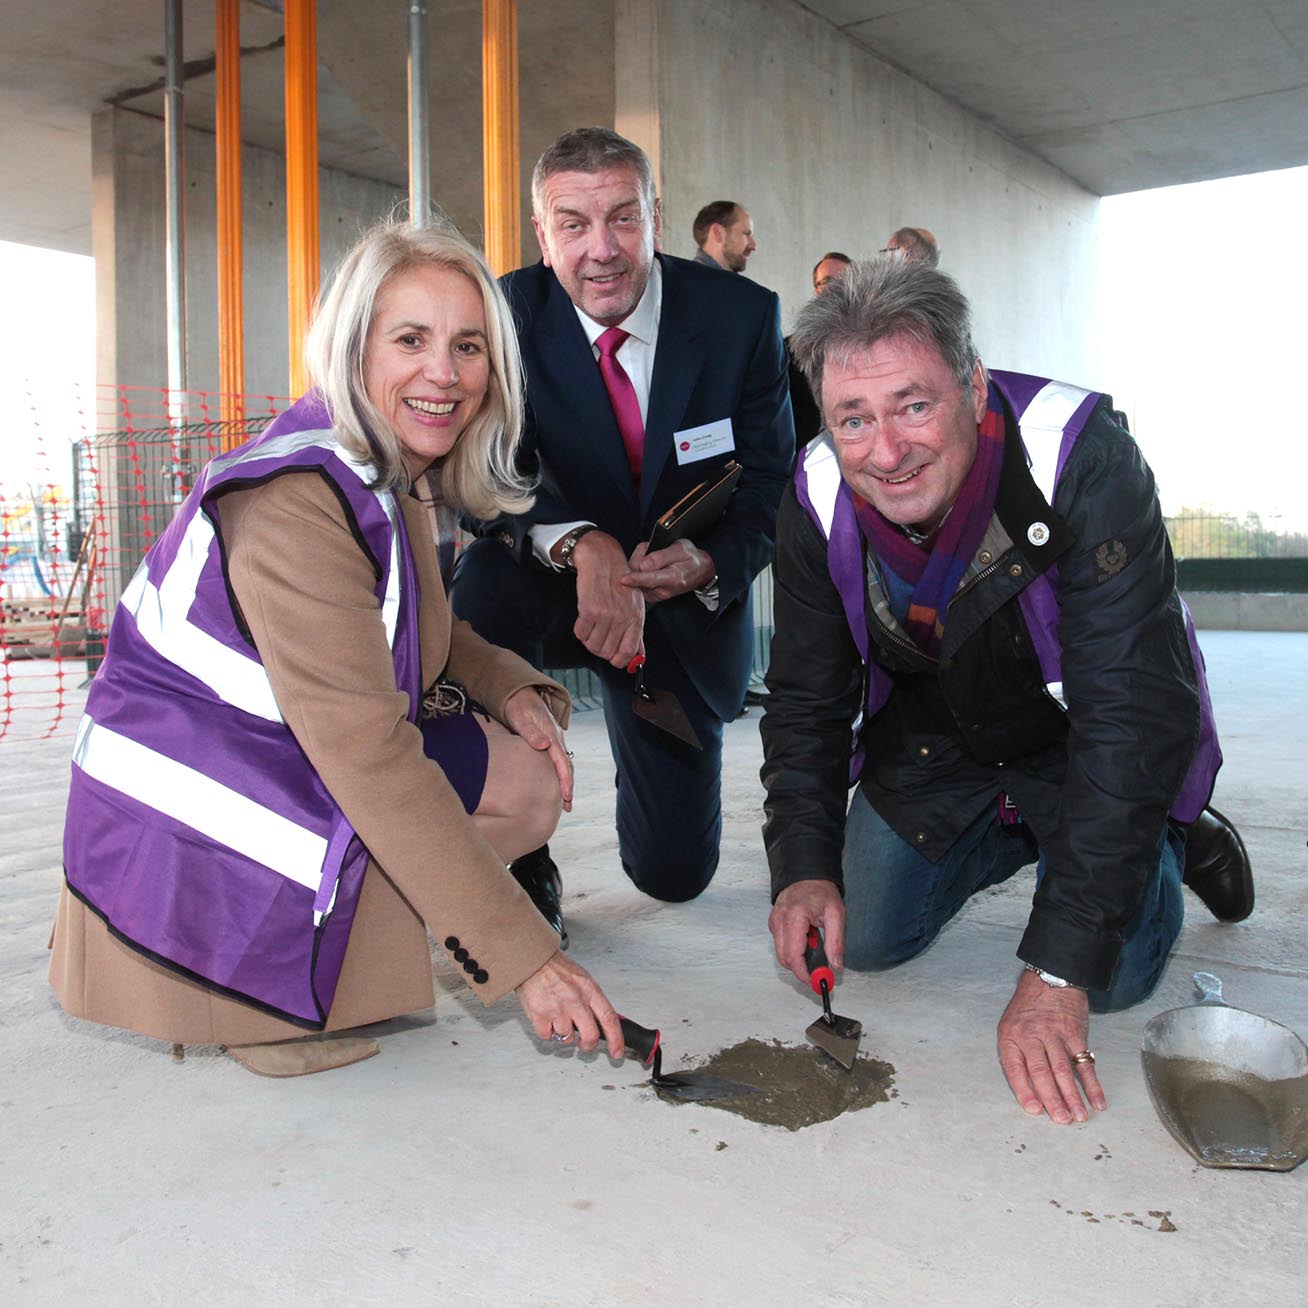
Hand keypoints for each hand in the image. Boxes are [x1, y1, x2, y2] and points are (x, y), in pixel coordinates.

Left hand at [501, 686, 572, 811]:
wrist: (519, 694)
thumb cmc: (518, 707)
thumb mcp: (521, 718)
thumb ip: (531, 732)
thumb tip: (545, 745)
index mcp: (552, 734)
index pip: (561, 760)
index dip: (565, 779)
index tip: (566, 795)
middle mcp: (556, 738)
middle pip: (567, 765)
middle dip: (568, 786)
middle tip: (568, 806)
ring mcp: (554, 740)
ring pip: (564, 764)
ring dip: (566, 782)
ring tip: (565, 802)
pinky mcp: (549, 742)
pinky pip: (558, 761)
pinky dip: (560, 774)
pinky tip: (556, 785)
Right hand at [516, 952, 623, 1056]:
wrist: (532, 960)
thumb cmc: (556, 968)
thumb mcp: (583, 979)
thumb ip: (593, 1001)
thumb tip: (603, 1021)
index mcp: (589, 990)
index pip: (609, 1019)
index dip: (616, 1039)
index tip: (617, 1051)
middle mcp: (575, 1000)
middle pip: (590, 1036)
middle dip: (588, 1045)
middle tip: (585, 1043)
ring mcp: (557, 1010)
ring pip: (567, 1039)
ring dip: (564, 1033)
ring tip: (559, 1017)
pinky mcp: (540, 1016)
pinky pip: (547, 1036)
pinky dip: (548, 1032)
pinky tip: (547, 1018)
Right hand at [569, 531, 645, 668]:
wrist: (603, 559)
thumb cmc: (619, 581)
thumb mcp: (635, 606)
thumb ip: (636, 633)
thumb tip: (637, 657)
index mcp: (636, 619)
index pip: (628, 652)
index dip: (619, 661)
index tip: (614, 660)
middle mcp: (622, 618)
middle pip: (607, 652)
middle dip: (600, 650)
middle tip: (599, 639)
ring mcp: (605, 615)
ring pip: (592, 645)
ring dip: (589, 641)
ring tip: (591, 628)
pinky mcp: (588, 610)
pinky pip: (580, 633)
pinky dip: (580, 631)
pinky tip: (585, 621)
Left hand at [621, 539, 715, 603]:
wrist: (700, 572)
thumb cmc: (690, 558)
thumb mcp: (681, 548)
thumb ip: (661, 557)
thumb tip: (643, 565)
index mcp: (673, 578)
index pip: (650, 579)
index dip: (635, 578)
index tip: (623, 579)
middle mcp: (663, 590)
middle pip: (639, 577)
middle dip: (638, 560)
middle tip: (650, 549)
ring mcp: (656, 594)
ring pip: (636, 579)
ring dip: (639, 565)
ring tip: (654, 557)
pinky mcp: (651, 595)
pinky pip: (637, 582)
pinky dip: (639, 572)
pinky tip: (650, 566)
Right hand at [769, 879, 844, 985]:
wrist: (806, 873)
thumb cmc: (820, 890)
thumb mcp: (836, 913)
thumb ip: (836, 941)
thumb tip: (835, 965)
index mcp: (794, 918)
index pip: (793, 957)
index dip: (805, 974)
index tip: (817, 982)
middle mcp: (779, 921)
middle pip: (785, 959)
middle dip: (802, 970)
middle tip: (820, 971)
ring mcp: (774, 922)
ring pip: (782, 954)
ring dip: (799, 959)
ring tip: (816, 945)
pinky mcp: (774, 923)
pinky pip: (781, 945)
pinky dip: (794, 950)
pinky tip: (807, 940)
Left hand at [996, 969, 1106, 1123]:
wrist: (1050, 979)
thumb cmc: (1028, 1009)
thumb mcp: (1011, 1026)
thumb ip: (1017, 1055)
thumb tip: (1028, 1091)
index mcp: (1011, 1036)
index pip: (1014, 1068)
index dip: (1024, 1090)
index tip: (1034, 1110)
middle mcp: (1031, 1035)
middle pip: (1041, 1072)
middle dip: (1051, 1099)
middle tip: (1061, 1120)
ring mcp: (1054, 1034)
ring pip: (1063, 1069)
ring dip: (1072, 1096)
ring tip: (1078, 1117)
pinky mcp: (1075, 1033)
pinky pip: (1084, 1062)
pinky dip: (1092, 1083)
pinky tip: (1097, 1100)